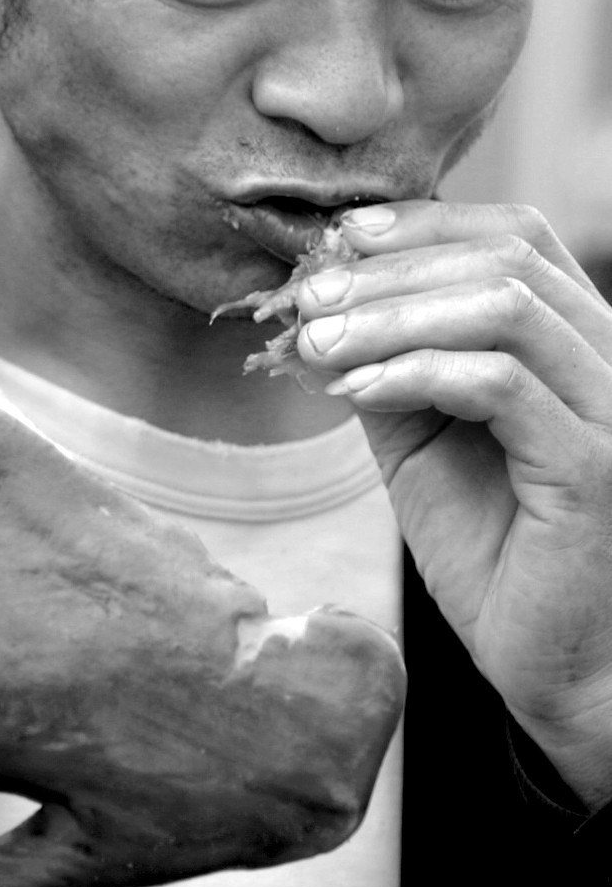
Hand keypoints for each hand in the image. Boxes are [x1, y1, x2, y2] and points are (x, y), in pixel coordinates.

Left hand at [294, 200, 611, 807]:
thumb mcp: (425, 443)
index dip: (422, 224)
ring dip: (389, 316)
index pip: (517, 237)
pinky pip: (503, 385)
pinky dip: (416, 372)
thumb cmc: (498, 552)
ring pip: (504, 308)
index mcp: (580, 343)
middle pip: (505, 258)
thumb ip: (390, 371)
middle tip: (304, 300)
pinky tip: (353, 392)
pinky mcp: (594, 466)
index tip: (335, 240)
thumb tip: (319, 311)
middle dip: (387, 270)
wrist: (560, 662)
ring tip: (313, 344)